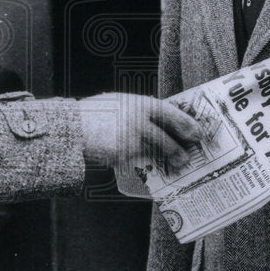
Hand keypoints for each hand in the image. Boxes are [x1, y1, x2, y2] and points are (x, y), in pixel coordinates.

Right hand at [77, 93, 199, 169]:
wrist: (72, 128)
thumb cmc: (95, 115)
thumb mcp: (118, 103)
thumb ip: (137, 109)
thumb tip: (160, 120)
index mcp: (137, 103)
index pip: (169, 111)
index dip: (186, 122)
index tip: (197, 131)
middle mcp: (137, 119)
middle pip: (167, 133)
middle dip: (182, 143)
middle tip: (193, 150)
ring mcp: (130, 137)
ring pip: (158, 149)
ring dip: (173, 157)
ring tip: (181, 163)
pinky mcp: (123, 154)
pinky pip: (142, 159)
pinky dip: (151, 163)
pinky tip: (158, 167)